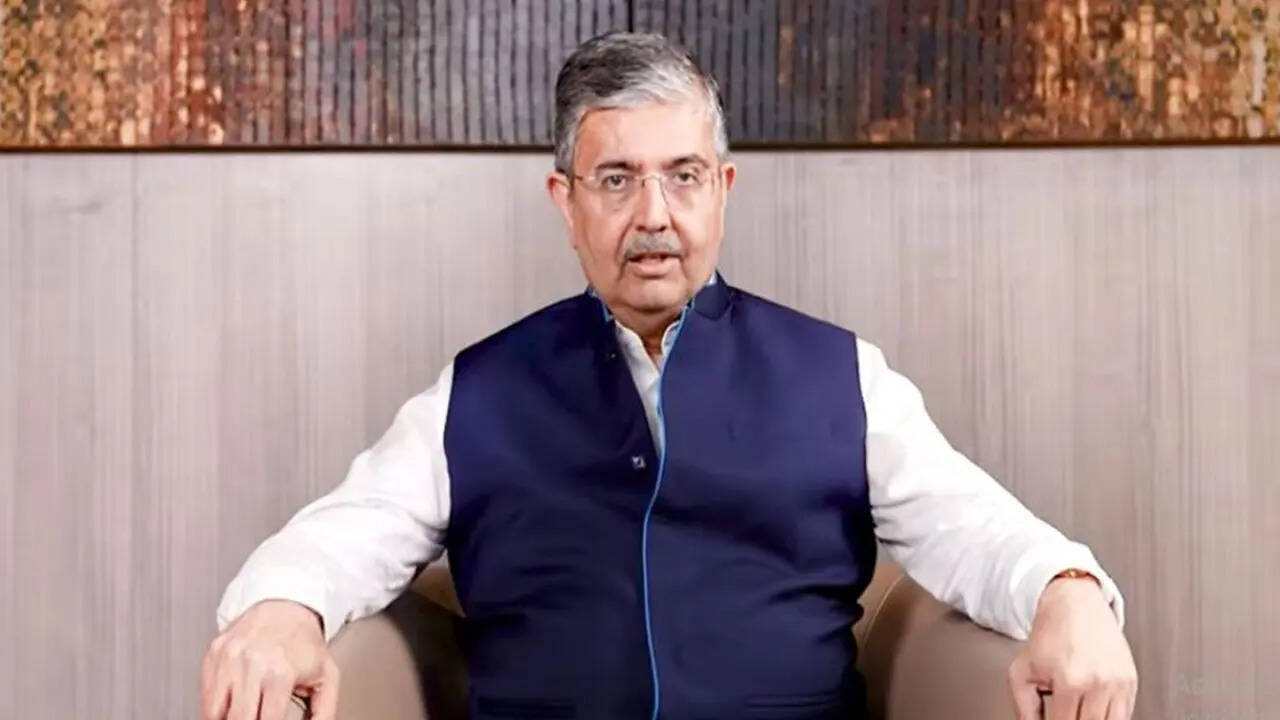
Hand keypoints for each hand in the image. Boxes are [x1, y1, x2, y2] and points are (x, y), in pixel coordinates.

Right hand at [201, 600, 340, 719]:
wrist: (286, 607)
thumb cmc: (305, 642)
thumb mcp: (327, 677)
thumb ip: (324, 712)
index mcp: (280, 674)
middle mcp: (251, 665)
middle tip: (260, 716)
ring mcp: (228, 658)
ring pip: (214, 713)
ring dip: (229, 718)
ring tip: (248, 712)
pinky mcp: (213, 654)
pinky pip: (205, 695)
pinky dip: (216, 707)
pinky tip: (233, 705)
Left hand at [1008, 577, 1137, 719]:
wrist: (1075, 604)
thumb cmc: (1050, 635)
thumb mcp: (1022, 671)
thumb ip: (1024, 708)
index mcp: (1070, 682)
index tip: (1052, 718)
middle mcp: (1099, 684)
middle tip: (1064, 711)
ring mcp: (1119, 684)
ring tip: (1077, 710)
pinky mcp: (1131, 681)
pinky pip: (1124, 714)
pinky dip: (1108, 716)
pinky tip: (1092, 709)